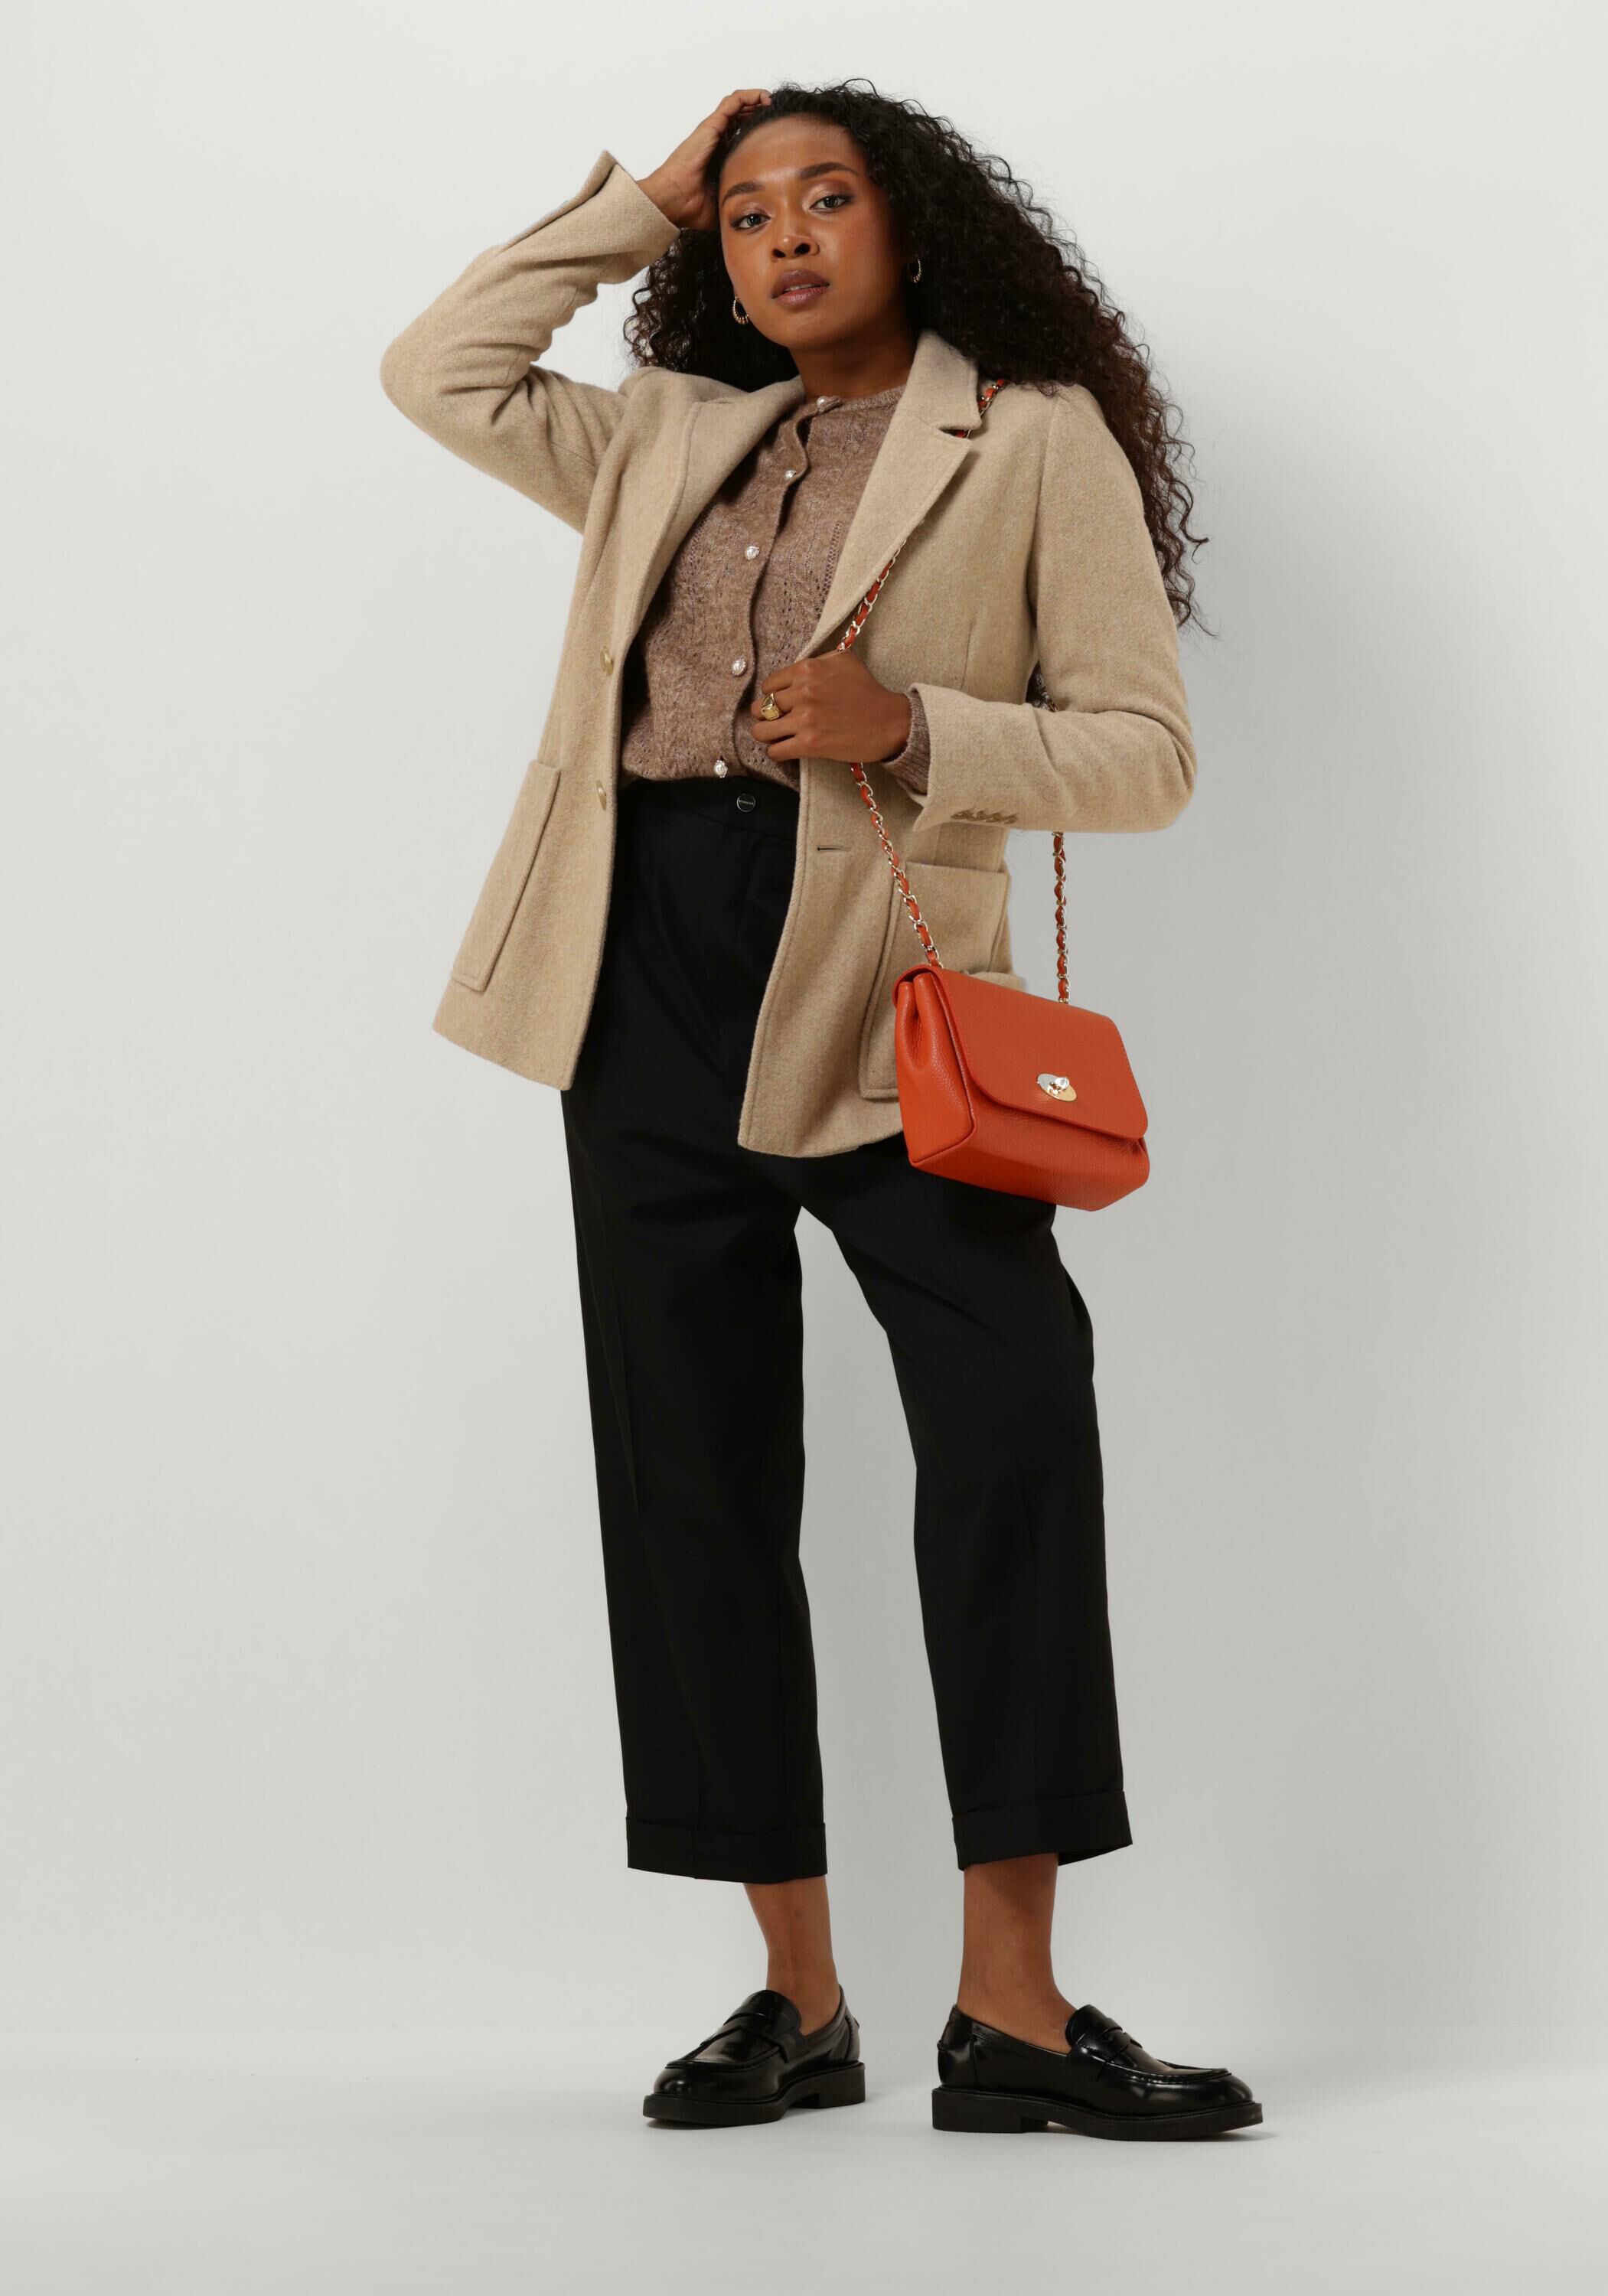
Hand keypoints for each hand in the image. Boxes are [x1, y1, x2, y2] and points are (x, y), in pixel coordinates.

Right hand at [638, 91, 773, 232]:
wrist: (674, 200)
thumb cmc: (691, 206)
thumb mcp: (723, 205)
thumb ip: (737, 204)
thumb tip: (754, 217)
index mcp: (719, 156)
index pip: (740, 136)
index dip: (757, 132)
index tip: (775, 136)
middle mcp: (716, 139)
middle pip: (741, 117)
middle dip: (759, 113)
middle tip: (778, 116)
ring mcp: (713, 130)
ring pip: (738, 105)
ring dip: (757, 100)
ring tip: (773, 103)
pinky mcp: (712, 124)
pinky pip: (734, 101)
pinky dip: (750, 96)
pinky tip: (765, 98)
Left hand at [749, 651, 912, 766]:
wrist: (889, 721)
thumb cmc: (868, 691)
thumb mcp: (844, 660)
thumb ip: (817, 661)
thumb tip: (798, 671)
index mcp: (807, 670)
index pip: (769, 685)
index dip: (772, 696)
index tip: (781, 704)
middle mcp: (803, 692)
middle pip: (761, 708)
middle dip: (766, 715)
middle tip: (776, 721)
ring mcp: (805, 720)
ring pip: (762, 731)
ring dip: (766, 735)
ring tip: (776, 737)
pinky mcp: (810, 744)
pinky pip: (776, 752)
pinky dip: (777, 752)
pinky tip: (785, 750)